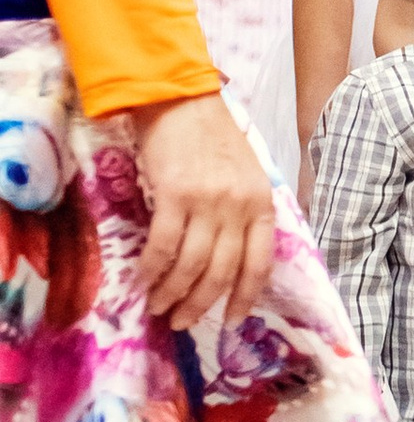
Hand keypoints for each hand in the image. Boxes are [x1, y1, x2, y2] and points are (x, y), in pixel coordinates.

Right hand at [127, 91, 274, 324]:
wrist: (181, 100)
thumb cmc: (213, 138)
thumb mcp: (247, 175)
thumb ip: (244, 214)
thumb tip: (233, 259)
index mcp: (261, 204)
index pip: (259, 264)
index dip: (243, 297)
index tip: (230, 320)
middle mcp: (239, 207)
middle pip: (222, 271)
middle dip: (201, 304)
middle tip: (182, 322)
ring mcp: (208, 202)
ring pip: (192, 266)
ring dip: (173, 293)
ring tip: (159, 307)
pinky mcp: (175, 195)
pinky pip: (164, 246)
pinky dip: (153, 269)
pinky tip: (144, 280)